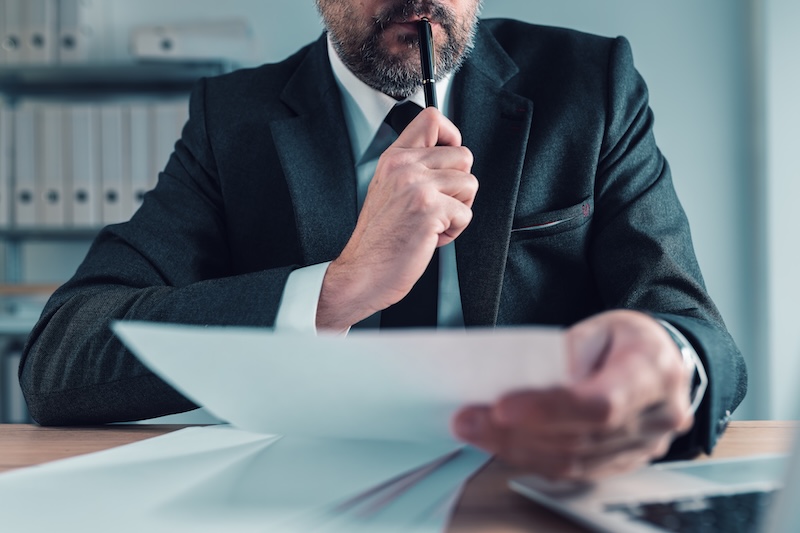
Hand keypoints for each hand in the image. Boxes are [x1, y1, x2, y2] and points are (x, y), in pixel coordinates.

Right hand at [317, 108, 477, 330]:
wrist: (363, 271)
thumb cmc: (377, 239)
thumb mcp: (387, 189)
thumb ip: (413, 169)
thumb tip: (447, 159)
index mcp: (394, 159)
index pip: (431, 119)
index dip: (451, 135)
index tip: (448, 156)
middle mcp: (405, 167)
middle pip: (463, 156)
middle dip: (459, 185)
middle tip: (437, 206)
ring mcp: (418, 187)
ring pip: (470, 184)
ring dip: (458, 209)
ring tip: (432, 222)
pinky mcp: (430, 210)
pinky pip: (466, 214)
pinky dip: (454, 231)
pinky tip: (430, 237)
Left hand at [452, 310, 693, 479]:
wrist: (665, 361)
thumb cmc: (630, 339)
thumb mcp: (601, 326)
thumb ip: (566, 351)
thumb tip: (519, 379)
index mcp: (652, 372)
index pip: (599, 403)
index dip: (548, 410)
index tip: (502, 407)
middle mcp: (655, 417)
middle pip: (579, 438)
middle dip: (515, 432)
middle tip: (469, 419)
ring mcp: (644, 447)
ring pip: (573, 461)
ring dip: (516, 448)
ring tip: (475, 430)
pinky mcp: (625, 463)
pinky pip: (574, 471)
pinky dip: (533, 458)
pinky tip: (501, 444)